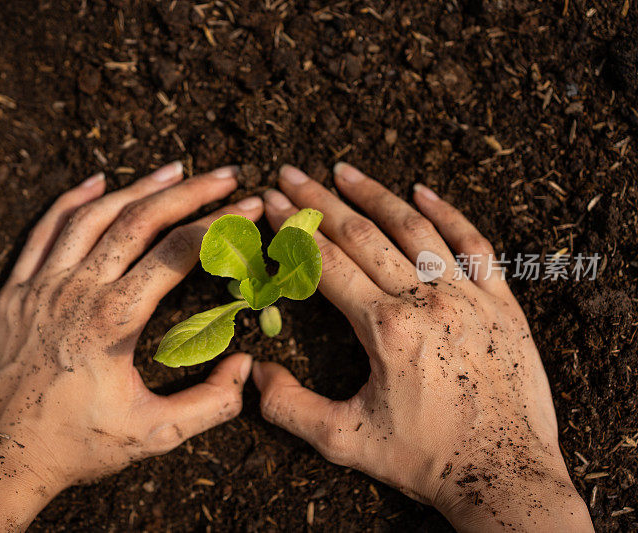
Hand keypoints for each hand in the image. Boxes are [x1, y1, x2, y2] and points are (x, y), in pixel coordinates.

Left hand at [0, 162, 262, 530]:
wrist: (0, 460)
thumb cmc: (78, 447)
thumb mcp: (154, 434)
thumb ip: (211, 403)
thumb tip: (246, 366)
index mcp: (113, 321)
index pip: (176, 253)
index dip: (218, 225)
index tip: (246, 207)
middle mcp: (76, 292)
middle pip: (139, 221)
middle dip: (188, 193)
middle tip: (224, 175)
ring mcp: (40, 287)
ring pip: (92, 216)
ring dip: (137, 187)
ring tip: (174, 170)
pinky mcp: (15, 292)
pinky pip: (43, 231)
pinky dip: (71, 200)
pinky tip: (97, 181)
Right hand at [254, 163, 592, 531]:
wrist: (506, 478)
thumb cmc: (425, 461)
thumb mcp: (344, 442)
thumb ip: (289, 408)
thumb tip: (255, 373)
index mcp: (385, 329)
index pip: (327, 262)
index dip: (295, 229)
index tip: (273, 202)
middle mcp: (426, 301)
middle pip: (363, 235)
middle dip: (320, 201)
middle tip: (292, 172)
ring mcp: (469, 297)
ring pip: (415, 229)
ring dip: (376, 195)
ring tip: (344, 170)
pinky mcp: (501, 304)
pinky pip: (475, 245)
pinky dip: (448, 213)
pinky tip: (423, 191)